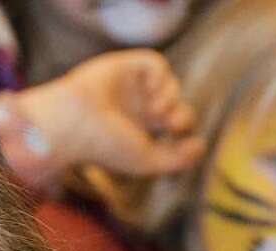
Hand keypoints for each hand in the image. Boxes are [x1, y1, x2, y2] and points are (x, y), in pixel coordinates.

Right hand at [0, 49, 204, 187]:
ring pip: (169, 83)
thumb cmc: (104, 147)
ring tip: (157, 112)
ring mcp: (129, 86)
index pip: (174, 124)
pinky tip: (150, 93)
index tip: (174, 137)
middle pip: (176, 104)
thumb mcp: (146, 161)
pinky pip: (155, 64)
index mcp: (139, 130)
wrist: (73, 125)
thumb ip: (177, 159)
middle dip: (182, 115)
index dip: (183, 129)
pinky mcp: (123, 66)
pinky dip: (160, 78)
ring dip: (171, 98)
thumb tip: (201, 147)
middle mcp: (135, 107)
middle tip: (172, 124)